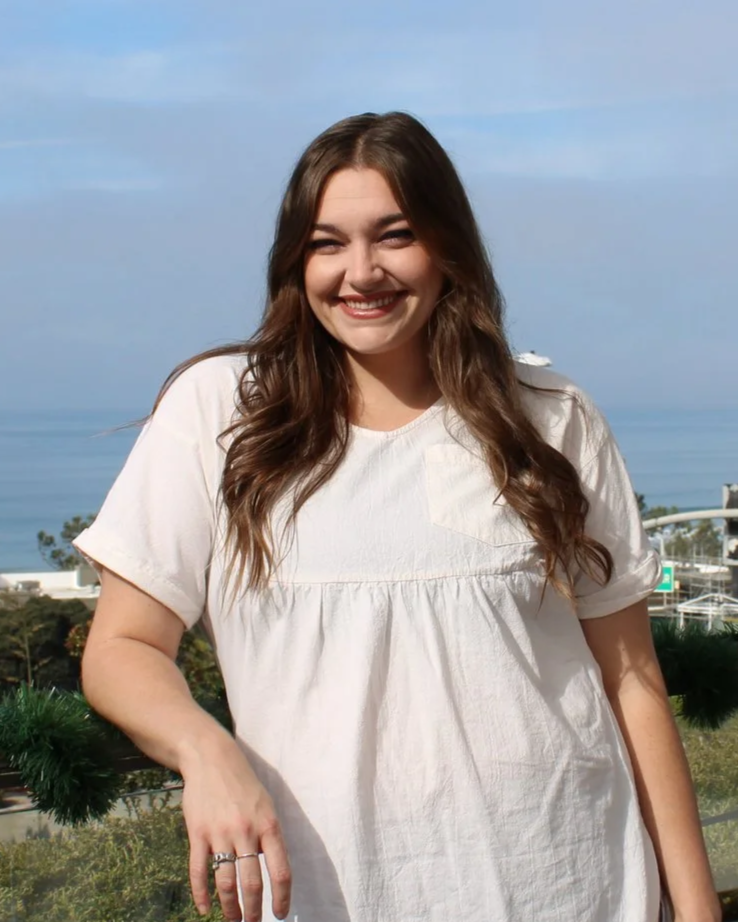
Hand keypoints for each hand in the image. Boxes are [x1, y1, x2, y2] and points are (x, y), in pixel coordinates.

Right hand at [179, 736, 290, 921]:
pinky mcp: (197, 833)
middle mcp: (246, 831)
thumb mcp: (266, 804)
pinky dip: (201, 894)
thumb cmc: (243, 783)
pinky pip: (199, 871)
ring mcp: (220, 833)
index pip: (280, 871)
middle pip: (252, 883)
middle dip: (253, 911)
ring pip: (226, 882)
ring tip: (233, 921)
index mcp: (268, 825)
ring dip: (230, 908)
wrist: (212, 759)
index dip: (282, 898)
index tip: (280, 915)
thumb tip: (274, 869)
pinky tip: (204, 909)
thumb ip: (270, 836)